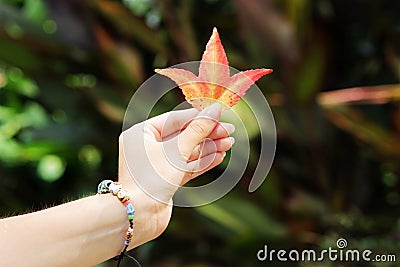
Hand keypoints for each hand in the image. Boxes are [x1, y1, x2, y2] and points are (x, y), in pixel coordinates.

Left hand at [118, 103, 233, 245]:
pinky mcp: (165, 180)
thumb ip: (198, 129)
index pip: (175, 119)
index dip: (199, 117)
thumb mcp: (177, 150)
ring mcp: (156, 165)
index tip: (220, 115)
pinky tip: (219, 157)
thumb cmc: (152, 178)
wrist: (139, 217)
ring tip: (229, 144)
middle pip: (183, 135)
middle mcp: (147, 147)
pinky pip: (185, 166)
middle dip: (207, 134)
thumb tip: (216, 109)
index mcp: (142, 133)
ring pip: (187, 152)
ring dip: (208, 148)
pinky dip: (202, 162)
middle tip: (230, 132)